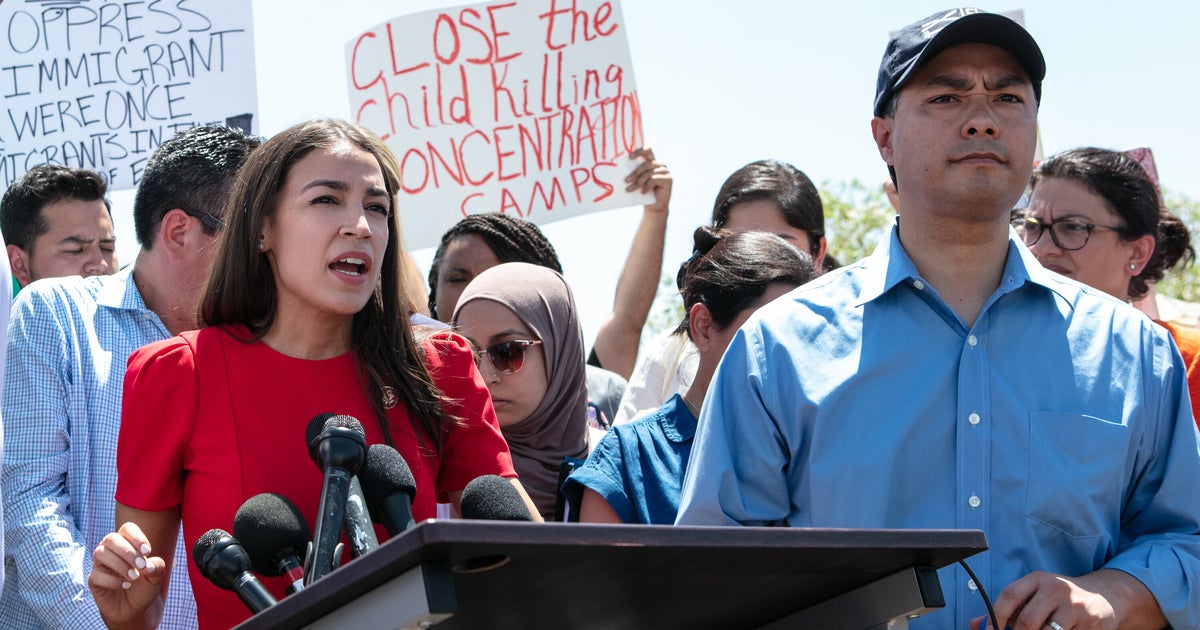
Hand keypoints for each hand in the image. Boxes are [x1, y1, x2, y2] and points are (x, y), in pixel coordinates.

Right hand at [88, 522, 166, 628]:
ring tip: (134, 577)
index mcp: (127, 542)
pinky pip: (96, 575)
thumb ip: (158, 566)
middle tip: (140, 566)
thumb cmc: (145, 585)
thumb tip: (148, 566)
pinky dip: (113, 580)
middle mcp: (110, 549)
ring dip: (119, 565)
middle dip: (127, 551)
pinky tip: (125, 586)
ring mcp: (100, 564)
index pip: (127, 528)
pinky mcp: (93, 580)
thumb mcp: (157, 576)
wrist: (135, 608)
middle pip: (110, 538)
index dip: (136, 537)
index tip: (147, 552)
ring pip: (100, 553)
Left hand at [626, 147, 671, 212]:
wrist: (654, 206)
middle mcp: (660, 165)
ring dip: (638, 182)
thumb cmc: (644, 192)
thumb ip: (635, 173)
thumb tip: (622, 169)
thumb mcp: (638, 181)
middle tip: (626, 180)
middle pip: (647, 164)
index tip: (630, 158)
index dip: (640, 151)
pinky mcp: (668, 179)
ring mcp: (665, 171)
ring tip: (629, 189)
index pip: (648, 150)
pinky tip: (643, 192)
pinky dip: (646, 186)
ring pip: (649, 173)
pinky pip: (654, 180)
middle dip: (635, 172)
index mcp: (653, 162)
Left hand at [969, 571, 1118, 629]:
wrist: (1104, 595)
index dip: (995, 616)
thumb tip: (975, 624)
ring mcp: (1076, 607)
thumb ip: (1007, 610)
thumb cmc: (1059, 599)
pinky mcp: (1092, 624)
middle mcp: (1057, 589)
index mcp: (1038, 579)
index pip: (1009, 596)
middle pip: (1027, 621)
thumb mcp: (1035, 595)